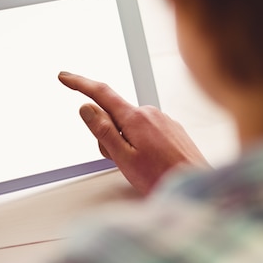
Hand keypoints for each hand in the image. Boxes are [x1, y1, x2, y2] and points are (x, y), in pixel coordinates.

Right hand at [58, 72, 208, 194]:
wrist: (197, 185)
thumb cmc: (163, 177)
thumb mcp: (124, 158)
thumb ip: (103, 132)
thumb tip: (87, 108)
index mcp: (135, 118)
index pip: (101, 93)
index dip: (80, 84)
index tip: (65, 77)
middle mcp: (151, 112)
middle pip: (115, 116)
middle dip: (109, 135)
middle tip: (120, 161)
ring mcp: (164, 120)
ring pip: (131, 126)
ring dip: (127, 142)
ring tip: (141, 166)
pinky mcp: (173, 129)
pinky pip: (147, 131)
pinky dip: (142, 143)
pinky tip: (153, 162)